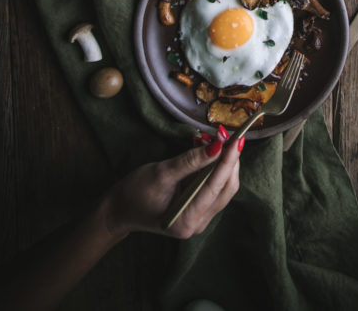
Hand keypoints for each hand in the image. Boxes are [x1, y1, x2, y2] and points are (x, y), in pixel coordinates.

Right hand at [102, 131, 241, 239]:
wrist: (120, 209)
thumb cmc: (136, 192)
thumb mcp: (162, 172)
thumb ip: (191, 161)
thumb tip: (217, 146)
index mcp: (187, 219)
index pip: (216, 186)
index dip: (228, 161)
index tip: (237, 139)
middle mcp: (197, 223)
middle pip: (226, 188)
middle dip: (228, 160)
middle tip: (226, 135)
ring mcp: (199, 219)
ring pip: (223, 188)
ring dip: (222, 162)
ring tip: (213, 140)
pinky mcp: (198, 211)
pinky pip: (213, 188)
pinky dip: (213, 168)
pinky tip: (206, 151)